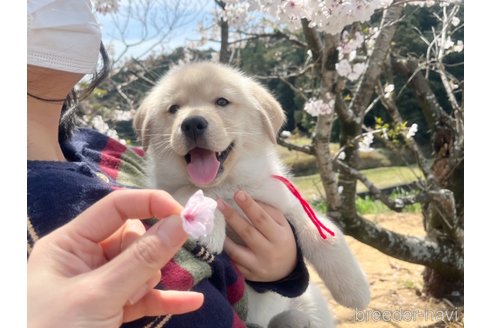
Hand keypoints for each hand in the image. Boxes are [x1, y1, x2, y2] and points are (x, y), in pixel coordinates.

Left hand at [28, 189, 203, 327]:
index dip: (151, 204)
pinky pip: (145, 297)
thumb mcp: (98, 294)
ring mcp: (100, 285)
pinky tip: (191, 301)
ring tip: (129, 304)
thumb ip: (141, 259)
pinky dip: (166, 300)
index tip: (185, 215)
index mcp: (70, 242)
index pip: (117, 207)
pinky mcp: (112, 309)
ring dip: (147, 282)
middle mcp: (85, 258)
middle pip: (133, 239)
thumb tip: (181, 222)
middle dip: (145, 257)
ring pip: (142, 268)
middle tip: (139, 278)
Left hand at [219, 191, 296, 281]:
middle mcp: (269, 252)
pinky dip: (224, 253)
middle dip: (232, 217)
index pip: (262, 219)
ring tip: (213, 223)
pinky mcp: (249, 275)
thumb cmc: (282, 239)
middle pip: (247, 233)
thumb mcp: (282, 224)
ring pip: (236, 251)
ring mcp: (258, 266)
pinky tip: (216, 242)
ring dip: (223, 237)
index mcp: (279, 237)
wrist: (287, 269)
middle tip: (219, 203)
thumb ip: (267, 211)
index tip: (238, 193)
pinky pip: (233, 264)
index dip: (249, 206)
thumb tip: (248, 199)